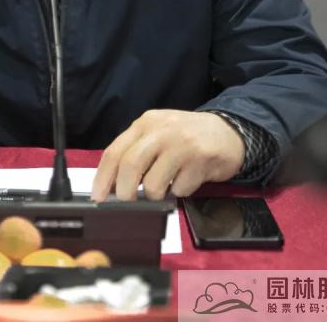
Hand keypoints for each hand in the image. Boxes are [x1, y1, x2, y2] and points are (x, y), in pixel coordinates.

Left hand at [91, 110, 244, 200]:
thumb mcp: (157, 134)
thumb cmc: (186, 137)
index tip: (98, 197)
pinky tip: (187, 179)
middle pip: (130, 165)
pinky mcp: (201, 160)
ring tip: (167, 184)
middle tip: (126, 203)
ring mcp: (182, 144)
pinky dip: (179, 192)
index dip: (103, 177)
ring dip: (156, 194)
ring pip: (154, 183)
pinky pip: (180, 190)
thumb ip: (136, 152)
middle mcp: (161, 130)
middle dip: (124, 191)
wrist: (228, 132)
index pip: (115, 151)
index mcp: (145, 123)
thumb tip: (113, 185)